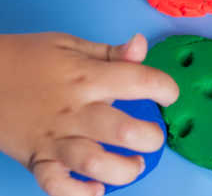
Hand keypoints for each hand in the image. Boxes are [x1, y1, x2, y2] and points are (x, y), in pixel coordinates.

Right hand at [0, 33, 178, 195]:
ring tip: (134, 164)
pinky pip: (57, 186)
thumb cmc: (30, 59)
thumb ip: (111, 52)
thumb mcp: (71, 45)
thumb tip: (142, 45)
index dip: (165, 88)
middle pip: (123, 131)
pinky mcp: (37, 158)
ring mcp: (55, 137)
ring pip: (94, 162)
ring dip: (123, 170)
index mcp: (87, 77)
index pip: (139, 81)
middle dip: (149, 138)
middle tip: (152, 136)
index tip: (167, 94)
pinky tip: (97, 188)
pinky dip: (80, 193)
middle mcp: (75, 110)